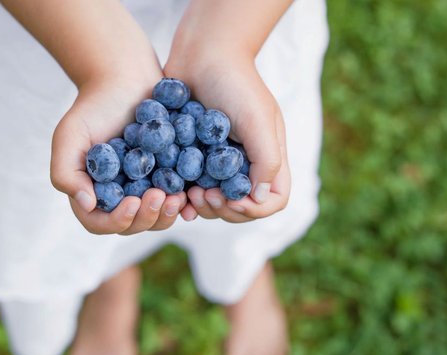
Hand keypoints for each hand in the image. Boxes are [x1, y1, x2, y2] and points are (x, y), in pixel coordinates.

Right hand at [50, 72, 187, 234]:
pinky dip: (184, 202)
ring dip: (167, 213)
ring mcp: (145, 189)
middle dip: (147, 217)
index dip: (117, 221)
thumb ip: (66, 172)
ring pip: (157, 217)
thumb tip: (88, 205)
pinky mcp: (168, 178)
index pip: (100, 223)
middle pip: (132, 225)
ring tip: (178, 197)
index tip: (132, 203)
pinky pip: (177, 199)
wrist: (126, 79)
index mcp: (92, 193)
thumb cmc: (93, 107)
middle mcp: (118, 196)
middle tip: (160, 197)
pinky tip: (193, 194)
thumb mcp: (70, 136)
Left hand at [166, 49, 290, 222]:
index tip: (233, 199)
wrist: (201, 53)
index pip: (273, 200)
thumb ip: (266, 160)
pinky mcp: (191, 156)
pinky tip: (173, 194)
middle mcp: (244, 163)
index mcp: (267, 156)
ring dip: (200, 206)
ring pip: (213, 202)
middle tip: (202, 196)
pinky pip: (188, 186)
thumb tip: (259, 199)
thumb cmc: (235, 83)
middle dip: (222, 209)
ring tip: (186, 194)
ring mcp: (216, 162)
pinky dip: (181, 195)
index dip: (255, 209)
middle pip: (240, 207)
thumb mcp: (259, 120)